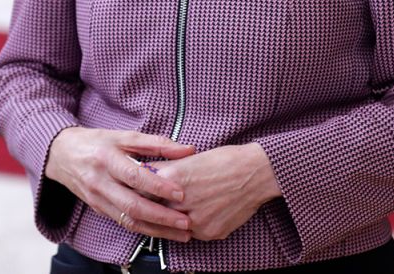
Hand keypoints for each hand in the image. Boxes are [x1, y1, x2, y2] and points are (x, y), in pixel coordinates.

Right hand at [45, 127, 196, 241]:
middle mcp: (100, 181)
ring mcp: (97, 198)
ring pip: (129, 220)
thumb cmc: (96, 142)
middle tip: (185, 222)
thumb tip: (188, 149)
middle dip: (161, 216)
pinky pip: (123, 222)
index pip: (134, 176)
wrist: (61, 154)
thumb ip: (156, 143)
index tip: (180, 193)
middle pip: (132, 205)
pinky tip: (162, 231)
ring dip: (157, 230)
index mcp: (106, 158)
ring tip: (181, 233)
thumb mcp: (123, 136)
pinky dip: (145, 229)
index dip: (158, 185)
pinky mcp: (98, 209)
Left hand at [152, 143, 280, 240]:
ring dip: (172, 219)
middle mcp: (181, 201)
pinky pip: (192, 234)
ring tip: (180, 209)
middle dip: (155, 208)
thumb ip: (164, 169)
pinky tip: (199, 213)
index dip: (140, 192)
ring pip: (172, 226)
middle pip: (155, 211)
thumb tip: (145, 174)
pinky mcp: (209, 232)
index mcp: (172, 179)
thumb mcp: (188, 158)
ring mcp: (195, 220)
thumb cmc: (224, 160)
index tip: (138, 192)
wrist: (255, 173)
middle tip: (158, 204)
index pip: (142, 192)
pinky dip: (192, 225)